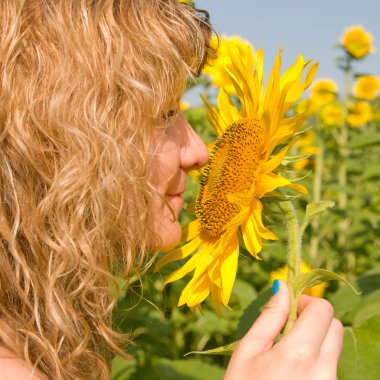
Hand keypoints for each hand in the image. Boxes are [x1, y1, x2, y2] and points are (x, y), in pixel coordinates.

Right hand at [224, 280, 343, 379]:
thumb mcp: (248, 350)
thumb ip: (269, 316)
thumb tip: (282, 286)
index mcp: (300, 353)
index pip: (323, 310)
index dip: (307, 301)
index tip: (291, 307)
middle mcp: (324, 371)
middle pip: (334, 327)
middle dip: (315, 320)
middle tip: (289, 328)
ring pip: (333, 348)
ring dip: (316, 342)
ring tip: (287, 355)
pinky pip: (331, 369)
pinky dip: (316, 362)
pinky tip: (294, 372)